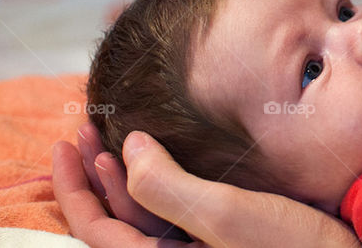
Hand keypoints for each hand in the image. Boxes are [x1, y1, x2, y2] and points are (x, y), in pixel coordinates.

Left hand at [53, 126, 360, 247]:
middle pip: (117, 217)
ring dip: (129, 172)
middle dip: (98, 171)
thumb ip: (166, 186)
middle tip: (90, 125)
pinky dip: (163, 178)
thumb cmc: (293, 246)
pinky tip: (168, 153)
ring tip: (120, 133)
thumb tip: (127, 146)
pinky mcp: (224, 237)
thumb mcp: (225, 215)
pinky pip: (177, 209)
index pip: (95, 227)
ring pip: (146, 212)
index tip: (69, 140)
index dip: (74, 185)